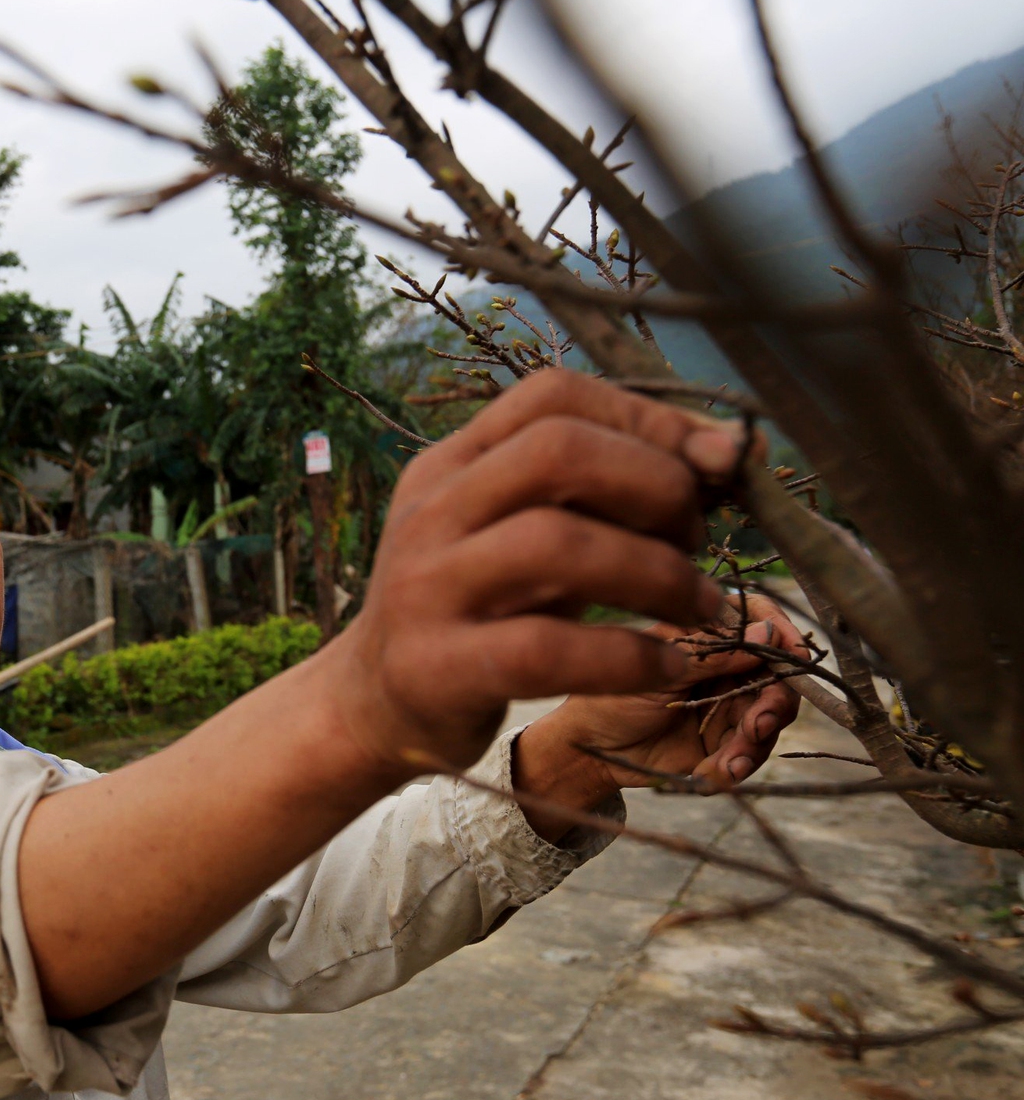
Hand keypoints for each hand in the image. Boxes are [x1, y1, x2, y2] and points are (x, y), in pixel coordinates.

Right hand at [329, 369, 747, 784]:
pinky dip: (628, 655)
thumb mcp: (517, 531)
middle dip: (657, 485)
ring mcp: (426, 587)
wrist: (374, 702)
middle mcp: (431, 512)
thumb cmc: (476, 608)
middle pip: (556, 451)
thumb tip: (725, 454)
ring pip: (556, 543)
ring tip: (699, 605)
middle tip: (696, 539)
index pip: (552, 396)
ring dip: (657, 573)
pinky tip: (666, 665)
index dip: (649, 418)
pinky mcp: (436, 667)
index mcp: (450, 463)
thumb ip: (599, 491)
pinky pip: (547, 648)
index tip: (714, 464)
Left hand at [516, 595, 806, 823]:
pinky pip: (750, 753)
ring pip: (770, 718)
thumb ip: (712, 655)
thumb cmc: (609, 699)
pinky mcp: (725, 742)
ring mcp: (728, 704)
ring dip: (756, 741)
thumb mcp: (658, 674)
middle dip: (776, 702)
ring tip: (732, 760)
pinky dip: (737, 765)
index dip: (784, 634)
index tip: (796, 655)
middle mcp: (725, 667)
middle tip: (761, 723)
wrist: (589, 752)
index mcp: (705, 637)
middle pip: (778, 675)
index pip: (759, 619)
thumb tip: (767, 630)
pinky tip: (717, 772)